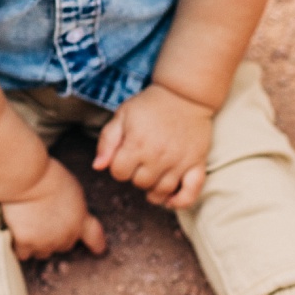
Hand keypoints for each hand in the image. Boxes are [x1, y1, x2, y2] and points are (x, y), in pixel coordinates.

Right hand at [0, 157, 105, 260]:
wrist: (29, 178)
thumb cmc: (49, 177)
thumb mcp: (72, 190)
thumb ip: (73, 209)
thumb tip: (66, 218)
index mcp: (81, 218)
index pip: (94, 235)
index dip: (97, 244)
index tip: (99, 250)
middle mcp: (67, 234)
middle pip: (63, 246)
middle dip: (55, 238)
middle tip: (44, 221)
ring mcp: (46, 241)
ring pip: (42, 253)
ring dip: (36, 244)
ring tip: (29, 224)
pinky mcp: (27, 243)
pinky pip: (23, 253)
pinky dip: (19, 246)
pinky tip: (17, 233)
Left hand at [93, 83, 212, 208]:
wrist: (185, 94)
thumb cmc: (150, 105)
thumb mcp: (123, 114)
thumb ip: (107, 140)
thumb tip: (98, 167)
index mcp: (137, 143)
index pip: (119, 173)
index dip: (118, 166)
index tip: (125, 155)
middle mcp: (158, 155)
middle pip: (140, 184)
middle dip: (136, 175)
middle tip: (141, 161)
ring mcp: (179, 161)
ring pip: (161, 192)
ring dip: (153, 189)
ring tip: (153, 176)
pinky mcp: (197, 163)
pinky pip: (191, 192)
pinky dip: (180, 201)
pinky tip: (170, 199)